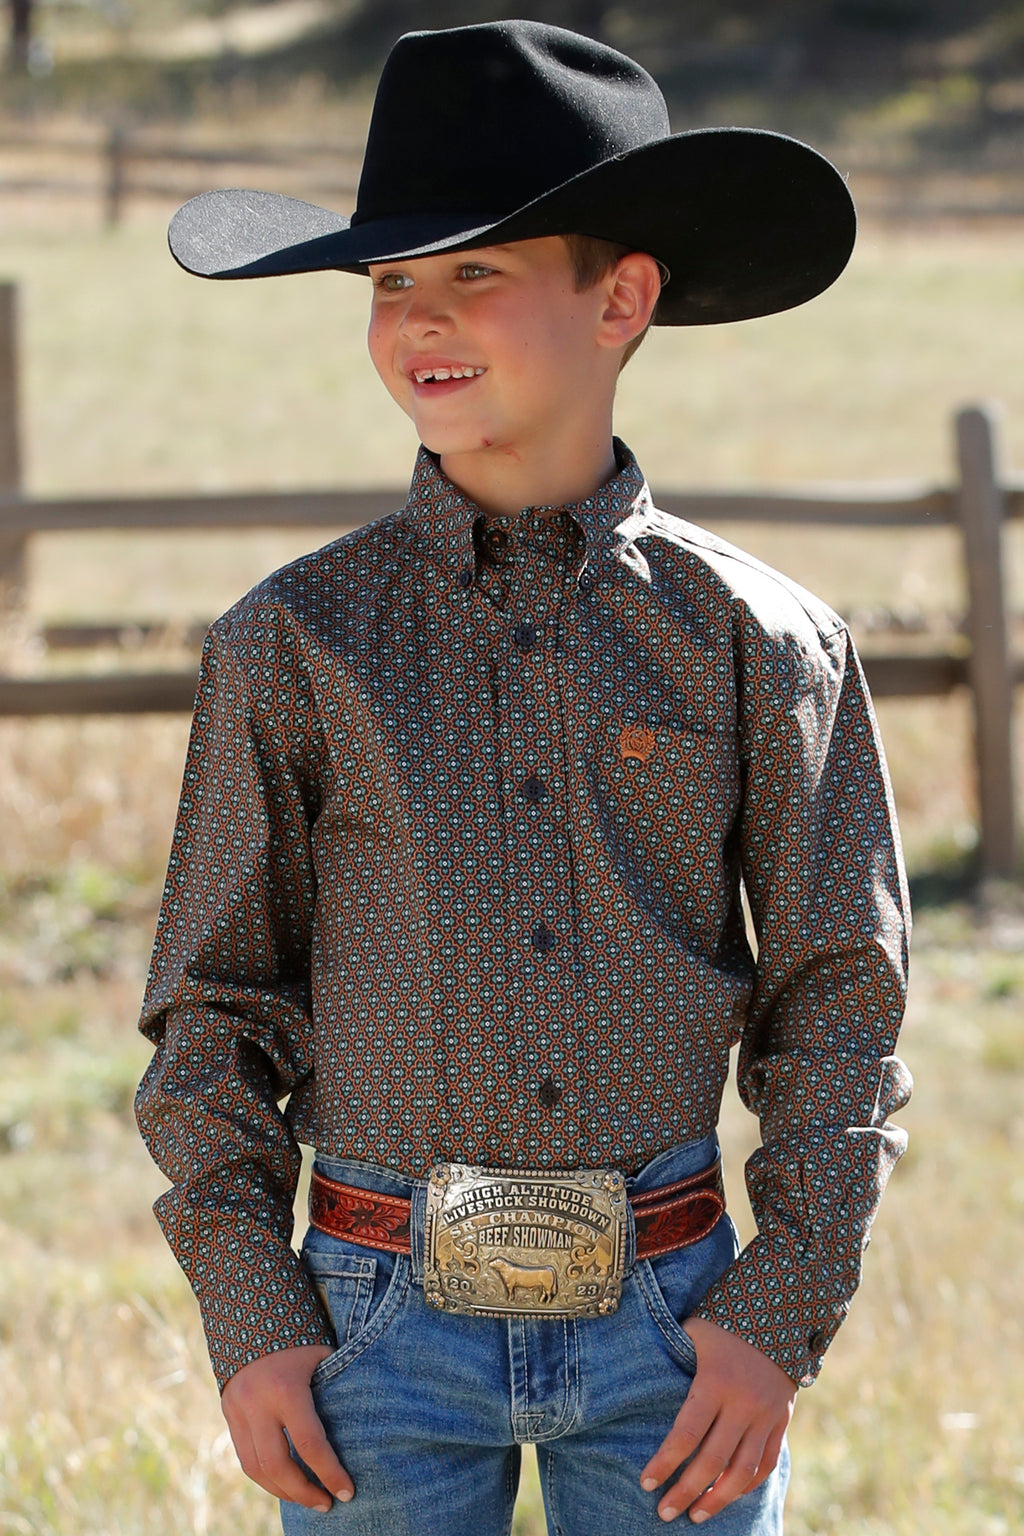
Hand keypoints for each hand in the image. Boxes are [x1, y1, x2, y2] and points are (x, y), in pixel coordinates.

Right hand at [220, 1343, 353, 1510]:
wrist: (251, 1305)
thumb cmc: (301, 1330)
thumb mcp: (323, 1354)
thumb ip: (333, 1389)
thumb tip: (362, 1427)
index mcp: (285, 1388)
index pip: (309, 1445)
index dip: (330, 1473)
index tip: (347, 1493)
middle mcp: (256, 1403)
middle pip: (277, 1466)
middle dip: (304, 1492)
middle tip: (327, 1504)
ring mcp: (236, 1409)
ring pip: (255, 1469)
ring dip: (282, 1490)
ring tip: (308, 1498)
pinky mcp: (228, 1411)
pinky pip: (244, 1456)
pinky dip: (265, 1474)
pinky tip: (285, 1481)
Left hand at [639, 1316, 796, 1522]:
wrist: (779, 1312)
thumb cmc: (722, 1322)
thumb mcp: (693, 1332)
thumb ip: (672, 1358)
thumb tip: (637, 1379)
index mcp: (715, 1382)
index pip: (686, 1434)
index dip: (665, 1463)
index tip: (646, 1483)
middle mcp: (743, 1404)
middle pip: (712, 1461)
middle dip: (686, 1492)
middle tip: (664, 1513)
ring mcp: (765, 1415)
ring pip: (742, 1471)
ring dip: (718, 1499)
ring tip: (696, 1516)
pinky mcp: (781, 1421)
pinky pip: (765, 1463)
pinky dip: (747, 1484)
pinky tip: (728, 1496)